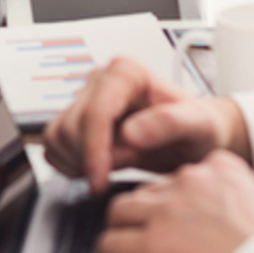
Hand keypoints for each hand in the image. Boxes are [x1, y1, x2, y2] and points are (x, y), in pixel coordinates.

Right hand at [41, 56, 250, 192]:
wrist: (195, 138)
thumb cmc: (199, 129)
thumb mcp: (199, 126)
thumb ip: (169, 124)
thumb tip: (131, 133)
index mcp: (126, 72)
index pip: (94, 113)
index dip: (93, 151)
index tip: (100, 179)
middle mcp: (101, 80)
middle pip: (71, 127)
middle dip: (90, 158)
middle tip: (121, 172)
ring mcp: (85, 98)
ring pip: (57, 136)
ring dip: (77, 162)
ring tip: (112, 168)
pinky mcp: (76, 118)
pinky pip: (54, 144)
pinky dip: (69, 163)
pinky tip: (98, 167)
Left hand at [96, 151, 253, 252]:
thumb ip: (224, 203)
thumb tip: (202, 223)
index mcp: (221, 166)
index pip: (178, 176)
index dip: (169, 200)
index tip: (168, 216)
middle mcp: (191, 179)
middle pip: (146, 192)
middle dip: (141, 216)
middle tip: (141, 237)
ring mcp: (168, 209)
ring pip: (120, 212)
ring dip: (119, 232)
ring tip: (120, 252)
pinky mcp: (152, 243)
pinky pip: (112, 245)